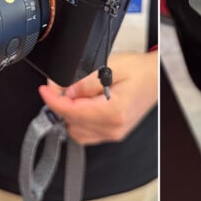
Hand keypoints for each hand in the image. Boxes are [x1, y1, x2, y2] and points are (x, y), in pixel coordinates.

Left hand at [38, 51, 157, 144]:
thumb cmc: (140, 71)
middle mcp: (113, 128)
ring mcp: (113, 133)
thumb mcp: (111, 66)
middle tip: (59, 87)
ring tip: (75, 95)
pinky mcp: (113, 133)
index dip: (53, 100)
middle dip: (61, 104)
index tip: (44, 90)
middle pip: (72, 123)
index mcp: (113, 112)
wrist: (156, 78)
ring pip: (76, 131)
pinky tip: (83, 106)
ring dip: (69, 114)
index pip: (71, 112)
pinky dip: (78, 121)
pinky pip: (86, 134)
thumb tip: (65, 91)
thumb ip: (85, 82)